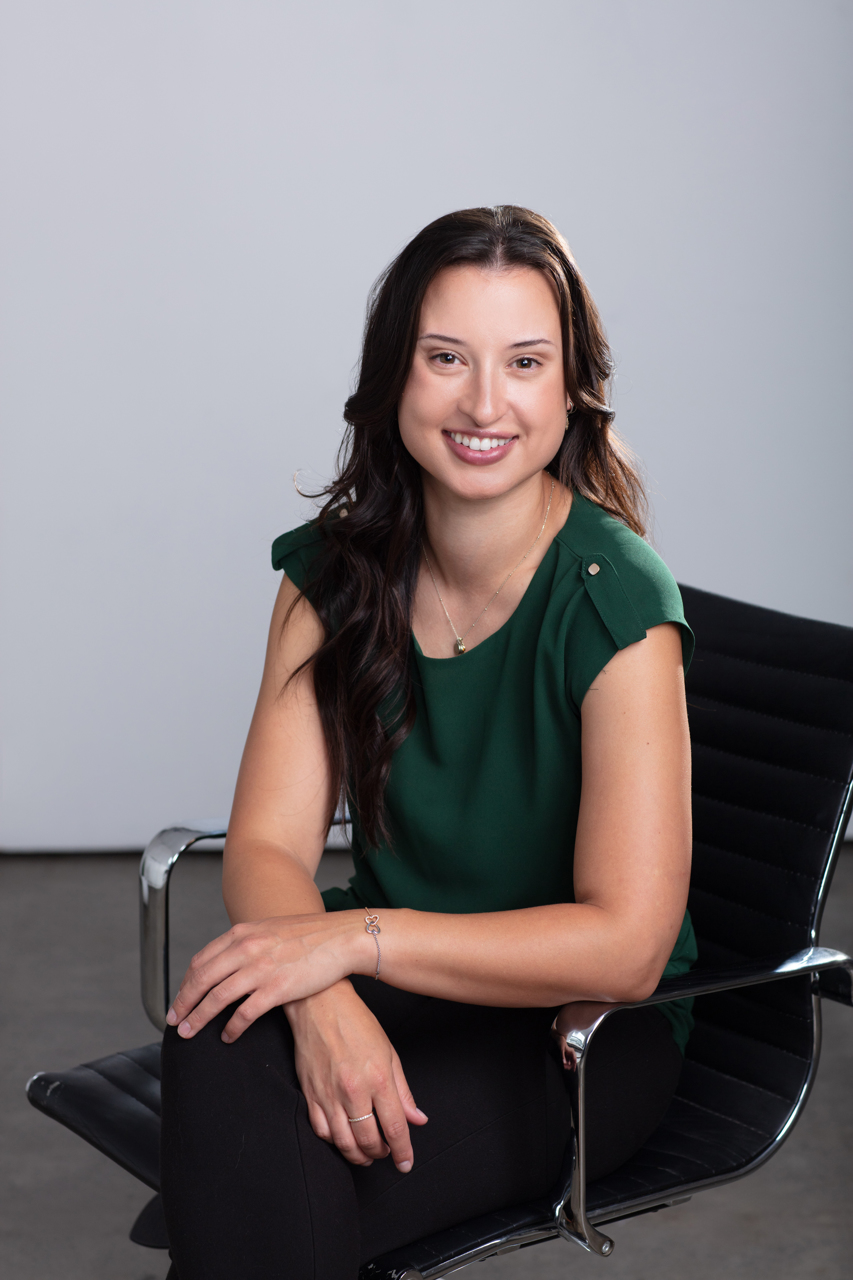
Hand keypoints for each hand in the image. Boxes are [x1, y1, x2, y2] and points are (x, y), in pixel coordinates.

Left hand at [166, 911, 371, 1041]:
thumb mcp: (270, 930)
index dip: (186, 983)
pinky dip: (231, 1028)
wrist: (341, 938)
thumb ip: (248, 943)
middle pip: (201, 980)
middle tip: (174, 1021)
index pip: (201, 961)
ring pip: (216, 998)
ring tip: (189, 1033)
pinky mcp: (277, 988)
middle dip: (183, 1003)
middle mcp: (246, 949)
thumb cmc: (310, 936)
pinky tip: (227, 1037)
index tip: (179, 999)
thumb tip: (229, 961)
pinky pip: (244, 1013)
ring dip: (198, 1018)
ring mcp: (260, 968)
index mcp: (242, 934)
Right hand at [286, 980, 427, 1171]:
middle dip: (381, 1154)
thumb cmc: (356, 1022)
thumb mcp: (389, 1052)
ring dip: (358, 1155)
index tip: (406, 1164)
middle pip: (369, 1141)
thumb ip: (403, 1091)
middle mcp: (354, 1091)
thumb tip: (418, 1119)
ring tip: (367, 1153)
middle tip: (386, 1153)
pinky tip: (343, 1137)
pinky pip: (321, 1131)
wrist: (320, 1003)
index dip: (403, 1151)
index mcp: (378, 1079)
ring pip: (344, 1142)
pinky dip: (334, 1141)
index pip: (395, 1128)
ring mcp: (329, 1094)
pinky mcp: (310, 1094)